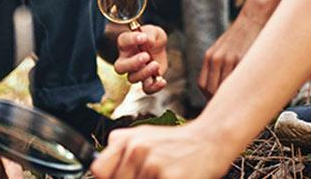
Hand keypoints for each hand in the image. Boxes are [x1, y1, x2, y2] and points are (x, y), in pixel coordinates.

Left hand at [90, 121, 232, 178]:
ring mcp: (152, 165)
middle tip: (152, 174)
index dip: (109, 178)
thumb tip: (100, 173)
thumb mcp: (144, 136)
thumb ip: (121, 151)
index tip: (120, 178)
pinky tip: (173, 176)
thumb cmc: (176, 143)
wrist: (210, 138)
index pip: (99, 170)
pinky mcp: (168, 178)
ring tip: (164, 174)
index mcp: (127, 139)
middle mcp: (136, 149)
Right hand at [114, 25, 167, 93]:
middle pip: (120, 67)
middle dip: (133, 63)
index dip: (131, 39)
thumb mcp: (154, 32)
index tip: (142, 37)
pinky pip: (146, 89)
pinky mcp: (146, 81)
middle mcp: (126, 59)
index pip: (123, 41)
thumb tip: (147, 41)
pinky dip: (154, 87)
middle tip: (146, 56)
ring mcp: (135, 72)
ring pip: (132, 78)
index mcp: (126, 44)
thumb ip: (150, 34)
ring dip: (145, 73)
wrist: (159, 48)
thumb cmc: (152, 37)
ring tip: (156, 64)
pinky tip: (162, 81)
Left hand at [198, 13, 262, 97]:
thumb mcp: (224, 48)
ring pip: (224, 88)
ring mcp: (229, 59)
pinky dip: (240, 89)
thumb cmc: (241, 36)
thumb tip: (219, 86)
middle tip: (229, 107)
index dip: (209, 98)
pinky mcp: (242, 59)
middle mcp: (217, 58)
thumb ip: (219, 64)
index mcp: (210, 56)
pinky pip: (238, 80)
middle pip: (211, 90)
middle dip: (219, 101)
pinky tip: (247, 91)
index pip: (203, 85)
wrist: (253, 18)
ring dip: (230, 97)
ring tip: (239, 102)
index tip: (218, 103)